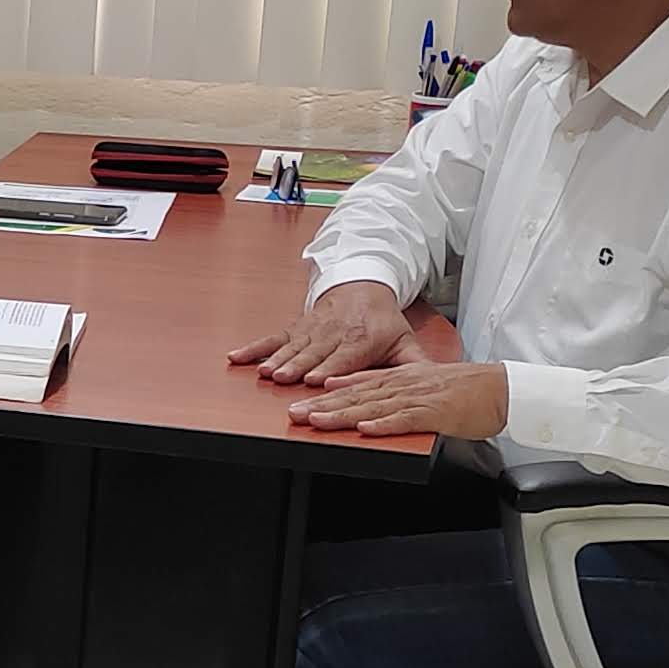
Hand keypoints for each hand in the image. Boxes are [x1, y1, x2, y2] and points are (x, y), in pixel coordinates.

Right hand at [230, 279, 411, 385]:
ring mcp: (311, 330)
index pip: (343, 356)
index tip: (313, 377)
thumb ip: (414, 364)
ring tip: (265, 371)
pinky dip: (254, 347)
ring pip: (293, 346)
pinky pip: (273, 338)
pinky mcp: (296, 328)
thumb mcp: (404, 340)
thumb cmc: (383, 320)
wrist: (363, 284)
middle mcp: (333, 333)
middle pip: (313, 354)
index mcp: (361, 339)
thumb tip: (431, 383)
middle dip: (297, 368)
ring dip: (277, 359)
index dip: (328, 366)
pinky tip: (237, 357)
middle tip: (283, 380)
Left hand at [288, 361, 509, 441]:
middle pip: (358, 395)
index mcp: (402, 376)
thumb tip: (356, 395)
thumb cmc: (466, 389)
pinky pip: (406, 419)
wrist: (503, 388)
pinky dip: (385, 424)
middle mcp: (405, 383)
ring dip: (345, 415)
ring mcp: (420, 397)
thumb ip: (390, 385)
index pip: (358, 384)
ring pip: (375, 406)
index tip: (302, 401)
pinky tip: (366, 429)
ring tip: (319, 422)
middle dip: (324, 405)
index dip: (328, 394)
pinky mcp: (437, 412)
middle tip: (295, 415)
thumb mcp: (422, 380)